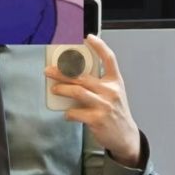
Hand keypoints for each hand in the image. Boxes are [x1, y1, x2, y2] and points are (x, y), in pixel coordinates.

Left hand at [45, 33, 141, 166]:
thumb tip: (72, 78)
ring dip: (62, 89)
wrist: (125, 136)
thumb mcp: (113, 94)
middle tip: (49, 70)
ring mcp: (104, 105)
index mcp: (115, 82)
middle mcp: (111, 91)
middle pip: (83, 76)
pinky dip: (68, 112)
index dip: (99, 46)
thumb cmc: (115, 113)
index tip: (88, 37)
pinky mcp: (97, 119)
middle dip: (63, 72)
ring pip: (78, 92)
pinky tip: (67, 113)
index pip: (109, 58)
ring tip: (54, 89)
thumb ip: (98, 84)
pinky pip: (76, 112)